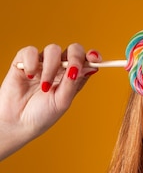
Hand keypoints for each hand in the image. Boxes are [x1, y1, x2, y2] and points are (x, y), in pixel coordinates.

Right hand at [0, 43, 100, 159]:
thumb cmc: (41, 115)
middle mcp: (59, 69)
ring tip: (44, 87)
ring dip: (51, 68)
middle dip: (75, 57)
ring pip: (53, 50)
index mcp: (72, 78)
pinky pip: (31, 51)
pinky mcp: (24, 61)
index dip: (92, 56)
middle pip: (73, 50)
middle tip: (71, 72)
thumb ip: (73, 83)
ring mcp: (42, 64)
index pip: (86, 61)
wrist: (18, 122)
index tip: (95, 58)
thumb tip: (90, 67)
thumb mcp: (62, 101)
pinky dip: (32, 62)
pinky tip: (30, 76)